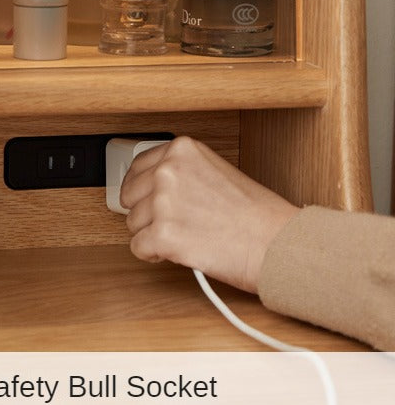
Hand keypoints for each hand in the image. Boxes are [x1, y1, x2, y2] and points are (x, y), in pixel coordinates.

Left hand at [119, 136, 297, 292]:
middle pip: (130, 198)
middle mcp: (169, 171)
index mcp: (182, 150)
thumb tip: (148, 188)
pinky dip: (154, 253)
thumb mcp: (213, 172)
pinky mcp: (162, 235)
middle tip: (175, 221)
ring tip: (186, 234)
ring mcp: (163, 202)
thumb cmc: (253, 213)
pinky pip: (137, 248)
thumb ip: (181, 174)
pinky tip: (179, 249)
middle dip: (146, 213)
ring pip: (132, 224)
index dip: (142, 189)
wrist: (273, 241)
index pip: (137, 168)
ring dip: (153, 234)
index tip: (147, 199)